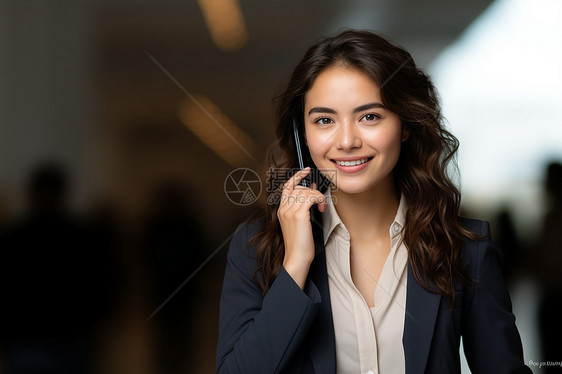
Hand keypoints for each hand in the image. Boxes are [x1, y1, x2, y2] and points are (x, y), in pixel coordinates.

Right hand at [277, 167, 326, 288]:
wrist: (297, 257)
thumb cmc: (300, 243)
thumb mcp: (301, 222)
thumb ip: (304, 205)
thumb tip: (311, 188)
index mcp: (281, 210)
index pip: (287, 186)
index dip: (296, 176)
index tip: (305, 171)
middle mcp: (283, 208)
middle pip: (299, 187)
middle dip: (313, 191)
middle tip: (320, 201)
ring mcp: (289, 211)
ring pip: (306, 191)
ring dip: (318, 197)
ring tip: (322, 208)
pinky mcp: (298, 214)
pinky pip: (312, 197)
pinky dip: (320, 199)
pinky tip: (322, 208)